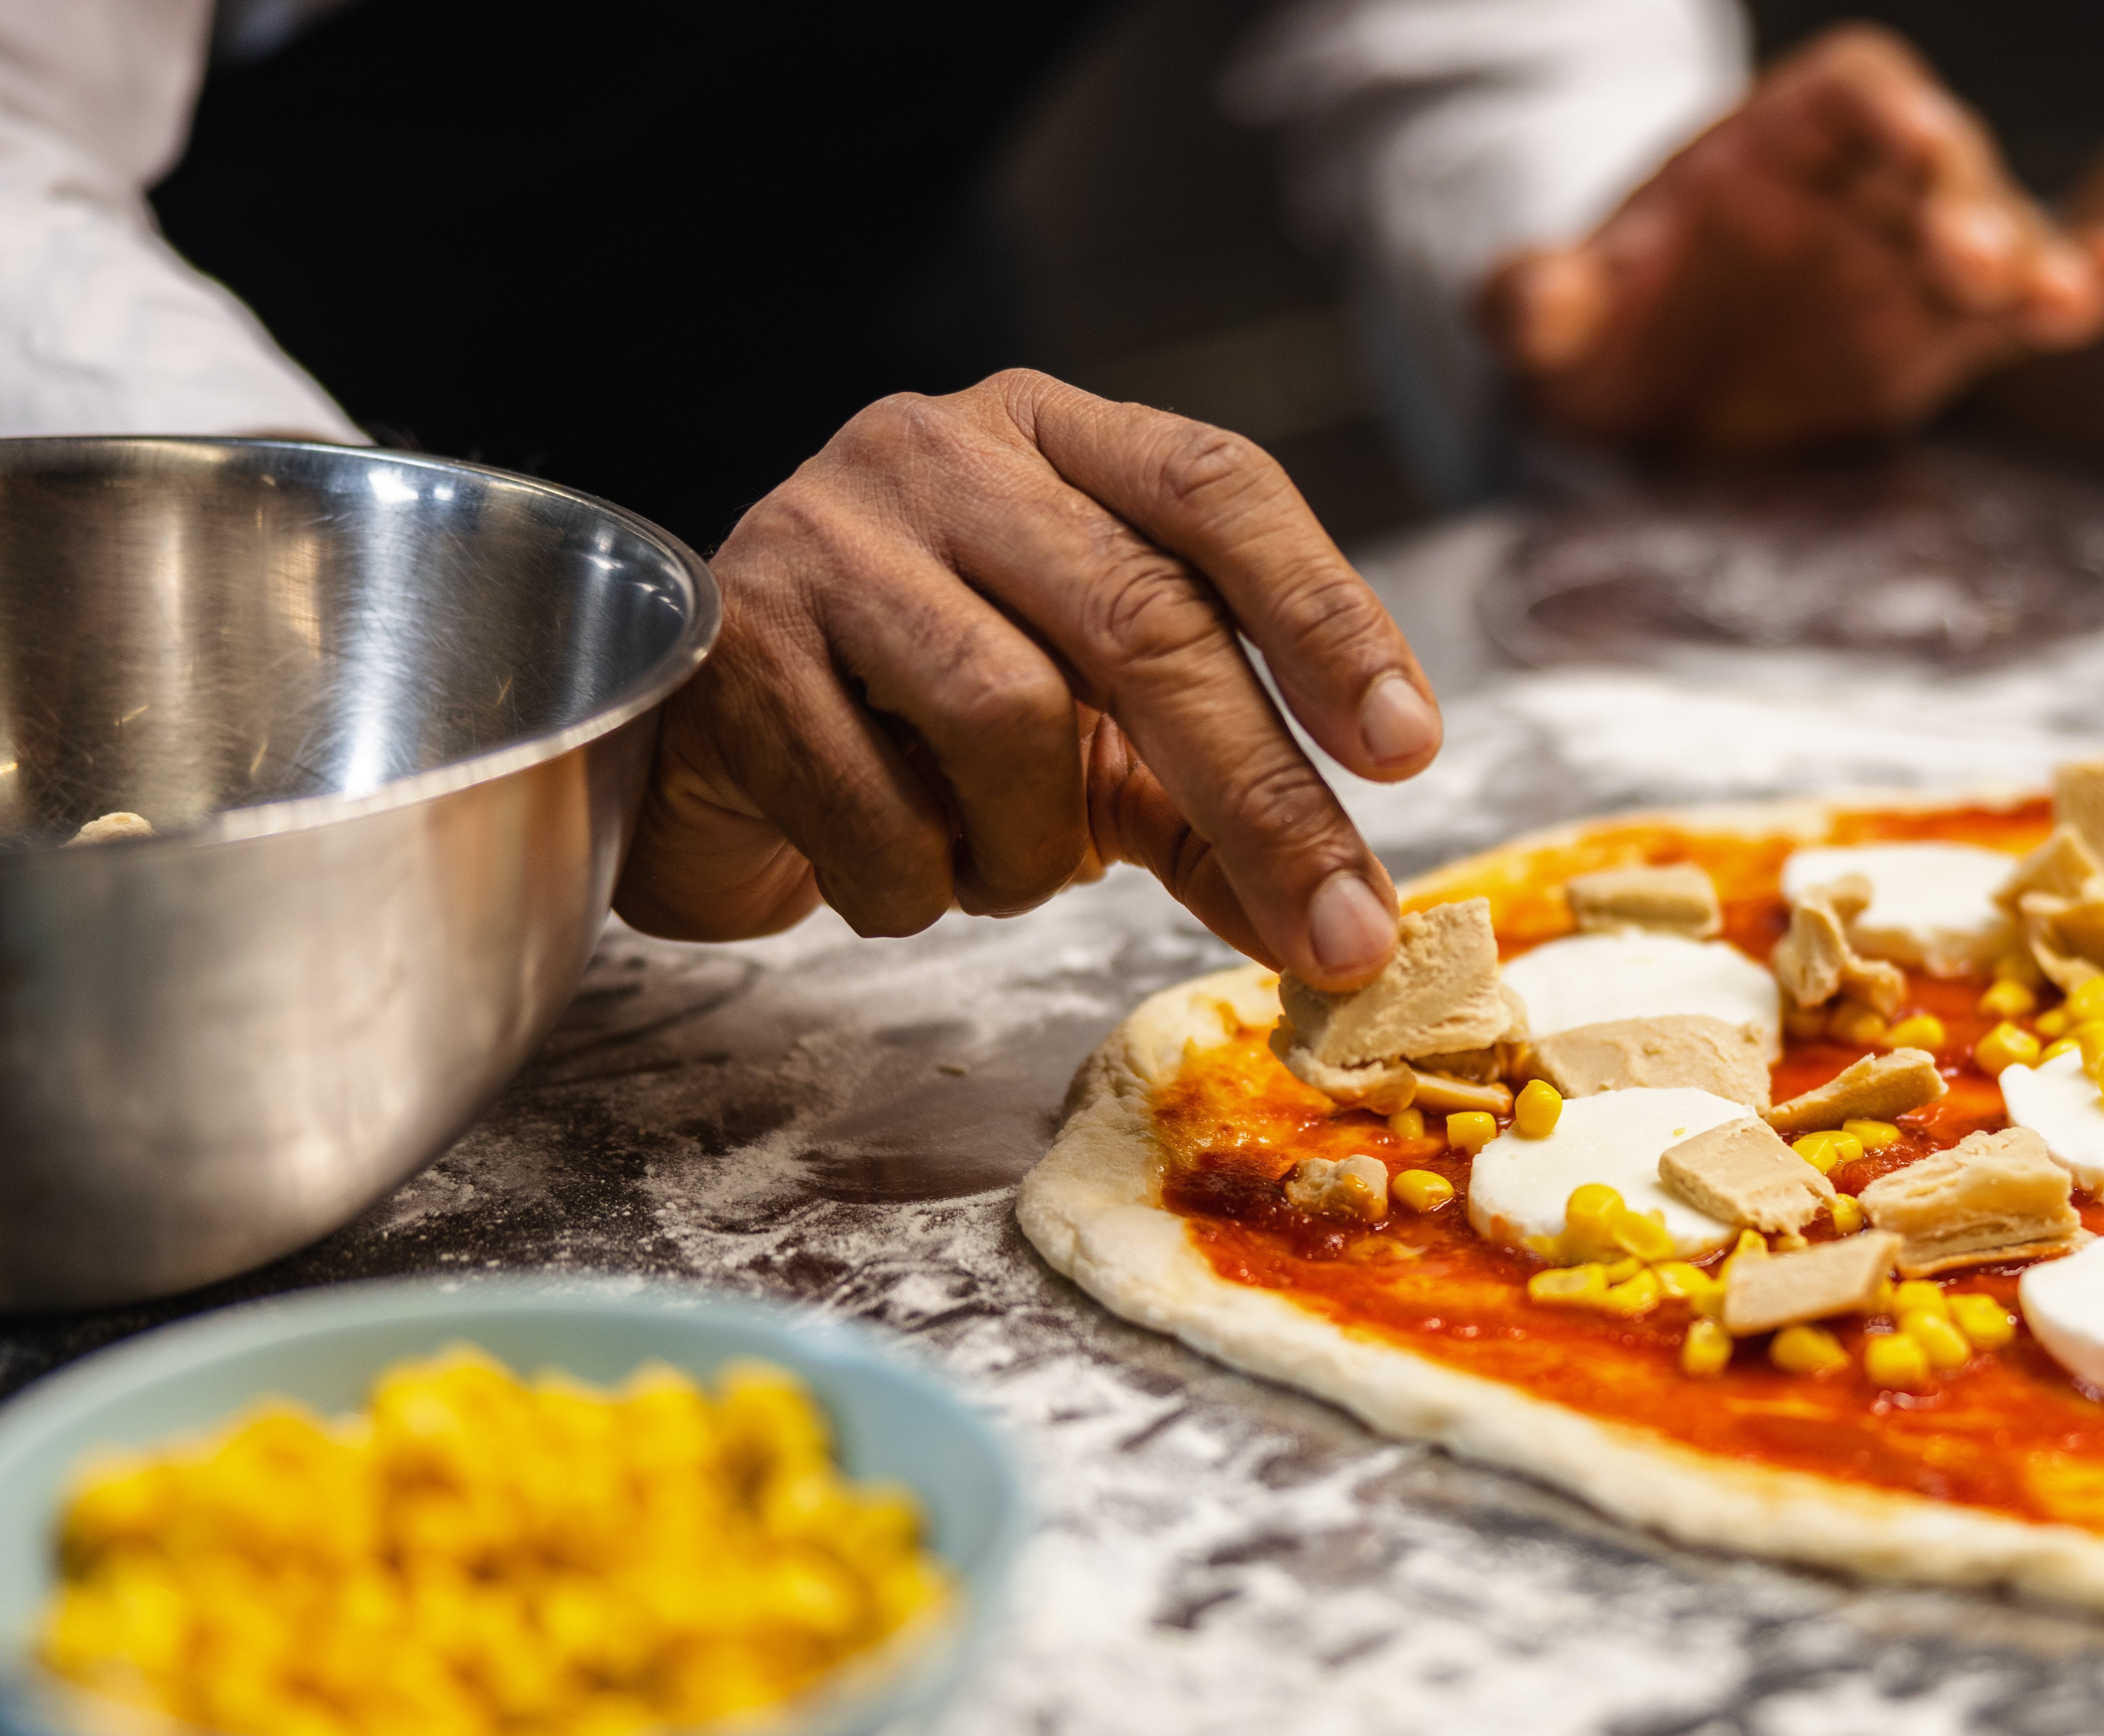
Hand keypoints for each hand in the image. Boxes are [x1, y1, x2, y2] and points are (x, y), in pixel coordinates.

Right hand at [620, 372, 1443, 988]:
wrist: (695, 747)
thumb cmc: (913, 728)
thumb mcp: (1091, 748)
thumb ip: (1213, 815)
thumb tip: (1346, 927)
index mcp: (1051, 439)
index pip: (1221, 491)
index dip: (1326, 616)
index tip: (1408, 747)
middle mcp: (938, 454)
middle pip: (1142, 616)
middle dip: (1258, 794)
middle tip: (1343, 929)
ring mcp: (823, 537)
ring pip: (1007, 717)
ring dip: (1031, 846)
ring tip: (994, 860)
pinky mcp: (734, 647)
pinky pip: (881, 811)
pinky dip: (917, 881)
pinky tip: (894, 861)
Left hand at [1478, 25, 2103, 456]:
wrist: (1638, 389)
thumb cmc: (1608, 321)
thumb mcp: (1552, 311)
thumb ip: (1539, 297)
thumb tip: (1529, 302)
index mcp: (1779, 139)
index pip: (1853, 94)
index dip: (1889, 115)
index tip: (1909, 145)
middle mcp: (1865, 186)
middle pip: (1943, 168)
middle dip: (1965, 209)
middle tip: (1975, 268)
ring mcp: (1913, 263)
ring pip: (1999, 240)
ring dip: (2037, 263)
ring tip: (2069, 301)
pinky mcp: (1943, 338)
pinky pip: (2024, 306)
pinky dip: (2088, 288)